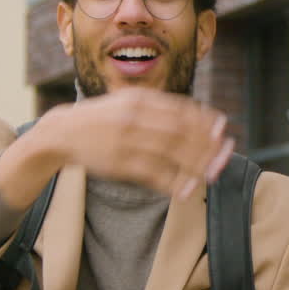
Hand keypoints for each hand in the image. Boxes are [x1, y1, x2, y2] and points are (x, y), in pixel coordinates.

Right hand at [3, 87, 234, 205]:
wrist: (63, 131)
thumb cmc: (105, 119)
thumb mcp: (129, 102)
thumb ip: (160, 108)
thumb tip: (199, 117)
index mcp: (140, 99)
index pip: (181, 109)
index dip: (205, 120)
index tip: (223, 129)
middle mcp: (134, 116)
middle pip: (181, 131)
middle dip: (207, 144)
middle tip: (225, 155)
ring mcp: (126, 140)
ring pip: (171, 153)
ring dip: (196, 165)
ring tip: (212, 175)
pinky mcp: (118, 163)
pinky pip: (153, 174)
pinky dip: (173, 183)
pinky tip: (188, 190)